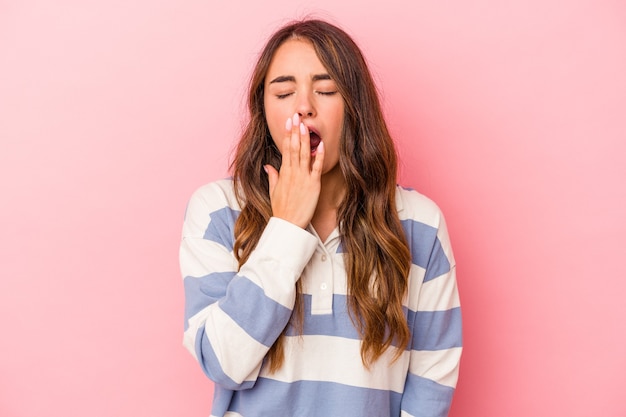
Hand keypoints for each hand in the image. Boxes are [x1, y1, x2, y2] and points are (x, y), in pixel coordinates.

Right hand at [265, 113, 324, 228]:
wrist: (288, 224)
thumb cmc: (282, 209)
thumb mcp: (273, 191)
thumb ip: (272, 176)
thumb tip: (268, 165)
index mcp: (283, 172)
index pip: (285, 149)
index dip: (288, 134)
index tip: (289, 122)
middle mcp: (293, 172)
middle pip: (294, 147)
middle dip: (295, 131)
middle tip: (296, 116)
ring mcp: (303, 178)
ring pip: (304, 154)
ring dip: (305, 139)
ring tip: (305, 125)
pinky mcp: (313, 184)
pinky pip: (316, 167)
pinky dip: (318, 155)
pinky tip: (320, 144)